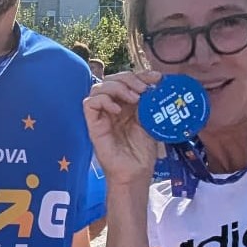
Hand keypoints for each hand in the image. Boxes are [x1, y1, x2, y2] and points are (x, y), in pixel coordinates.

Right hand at [83, 69, 162, 186]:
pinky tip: (118, 110)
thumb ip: (149, 103)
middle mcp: (112, 106)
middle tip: (144, 89)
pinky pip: (89, 104)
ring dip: (117, 87)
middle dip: (129, 78)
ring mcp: (102, 115)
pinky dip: (104, 101)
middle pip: (112, 79)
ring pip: (98, 87)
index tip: (156, 78)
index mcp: (126, 104)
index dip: (140, 74)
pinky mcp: (93, 125)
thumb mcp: (150, 121)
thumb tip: (155, 84)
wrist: (135, 172)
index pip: (127, 80)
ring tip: (134, 98)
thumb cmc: (142, 151)